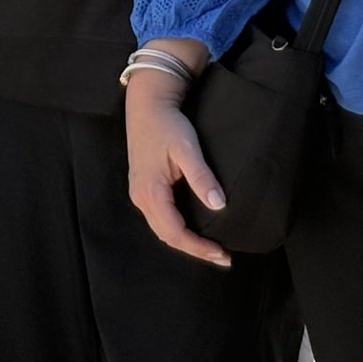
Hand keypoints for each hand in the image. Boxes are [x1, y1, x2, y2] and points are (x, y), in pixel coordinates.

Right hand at [123, 67, 231, 267]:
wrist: (148, 104)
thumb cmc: (167, 124)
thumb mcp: (187, 149)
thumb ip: (201, 177)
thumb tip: (219, 205)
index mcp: (151, 191)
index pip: (175, 232)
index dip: (199, 248)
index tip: (222, 254)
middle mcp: (141, 197)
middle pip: (167, 236)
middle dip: (194, 249)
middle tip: (222, 257)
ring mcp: (140, 193)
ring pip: (162, 229)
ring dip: (185, 241)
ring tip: (210, 247)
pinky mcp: (144, 187)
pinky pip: (160, 217)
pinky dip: (177, 229)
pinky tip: (193, 228)